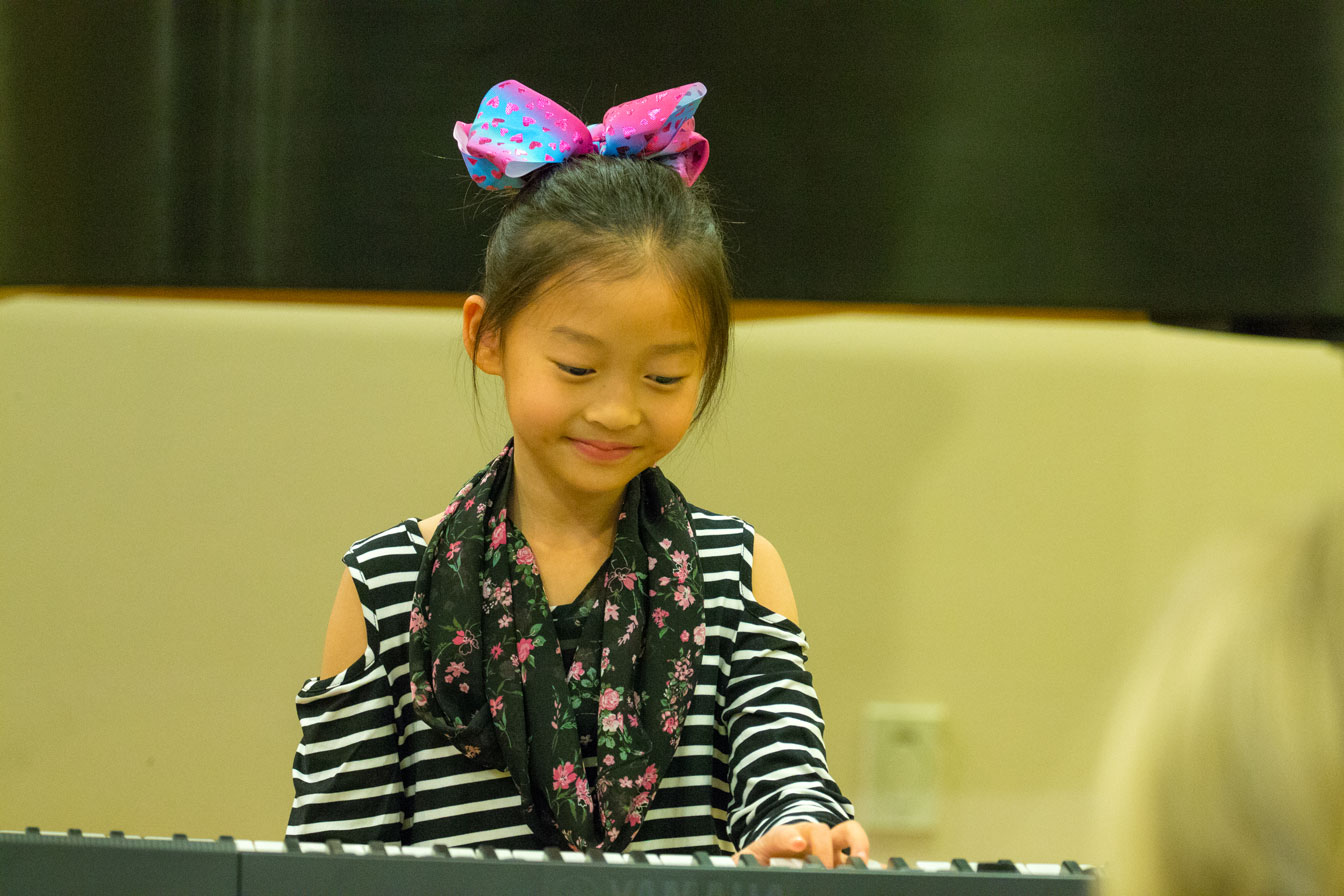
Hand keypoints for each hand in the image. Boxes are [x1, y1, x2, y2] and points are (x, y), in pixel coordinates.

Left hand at [735, 819, 869, 868]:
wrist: (778, 850)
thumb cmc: (764, 858)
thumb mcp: (750, 861)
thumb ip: (744, 863)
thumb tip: (736, 868)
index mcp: (778, 839)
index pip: (781, 834)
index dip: (788, 836)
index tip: (797, 843)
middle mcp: (806, 836)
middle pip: (816, 830)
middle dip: (822, 847)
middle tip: (824, 868)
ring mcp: (826, 843)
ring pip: (845, 831)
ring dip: (854, 842)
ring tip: (858, 861)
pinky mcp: (841, 853)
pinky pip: (857, 845)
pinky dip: (864, 850)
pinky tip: (869, 865)